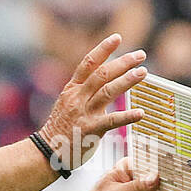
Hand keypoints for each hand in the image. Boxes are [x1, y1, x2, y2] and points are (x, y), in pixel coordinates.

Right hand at [39, 34, 147, 171]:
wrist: (47, 152)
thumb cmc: (60, 129)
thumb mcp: (67, 103)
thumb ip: (83, 91)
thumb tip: (102, 80)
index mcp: (72, 89)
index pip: (88, 62)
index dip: (103, 49)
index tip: (117, 38)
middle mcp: (78, 97)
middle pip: (102, 73)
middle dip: (123, 62)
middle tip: (140, 55)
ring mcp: (84, 113)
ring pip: (108, 91)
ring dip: (128, 80)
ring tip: (143, 72)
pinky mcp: (91, 129)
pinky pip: (112, 121)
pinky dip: (127, 116)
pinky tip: (141, 113)